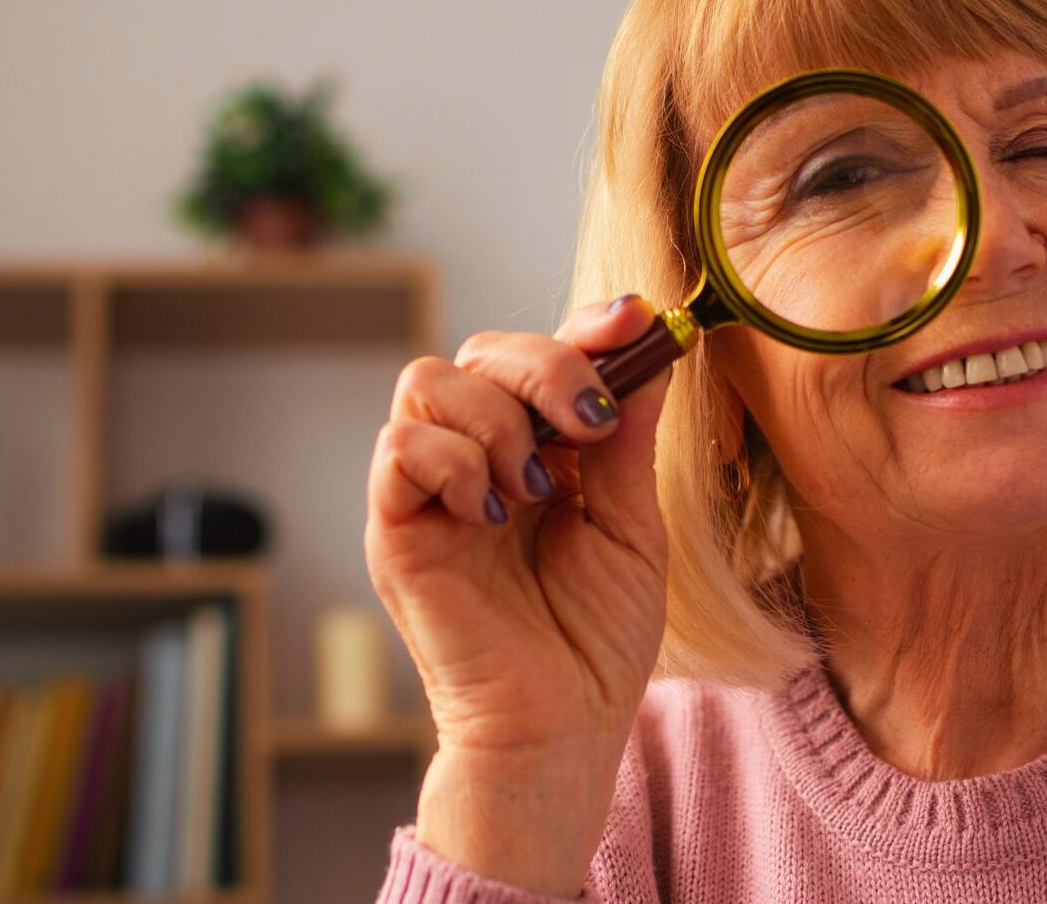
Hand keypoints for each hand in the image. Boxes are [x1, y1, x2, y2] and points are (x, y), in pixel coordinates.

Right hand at [364, 295, 669, 894]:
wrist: (561, 726)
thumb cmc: (597, 640)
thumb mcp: (632, 528)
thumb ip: (627, 443)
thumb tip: (650, 350)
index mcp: (537, 452)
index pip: (541, 357)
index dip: (585, 327)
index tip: (636, 320)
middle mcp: (477, 458)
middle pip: (481, 350)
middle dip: (545, 366)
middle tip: (591, 422)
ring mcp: (431, 491)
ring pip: (428, 381)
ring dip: (498, 419)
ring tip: (537, 490)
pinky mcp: (396, 530)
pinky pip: (399, 448)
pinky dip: (454, 461)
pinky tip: (494, 513)